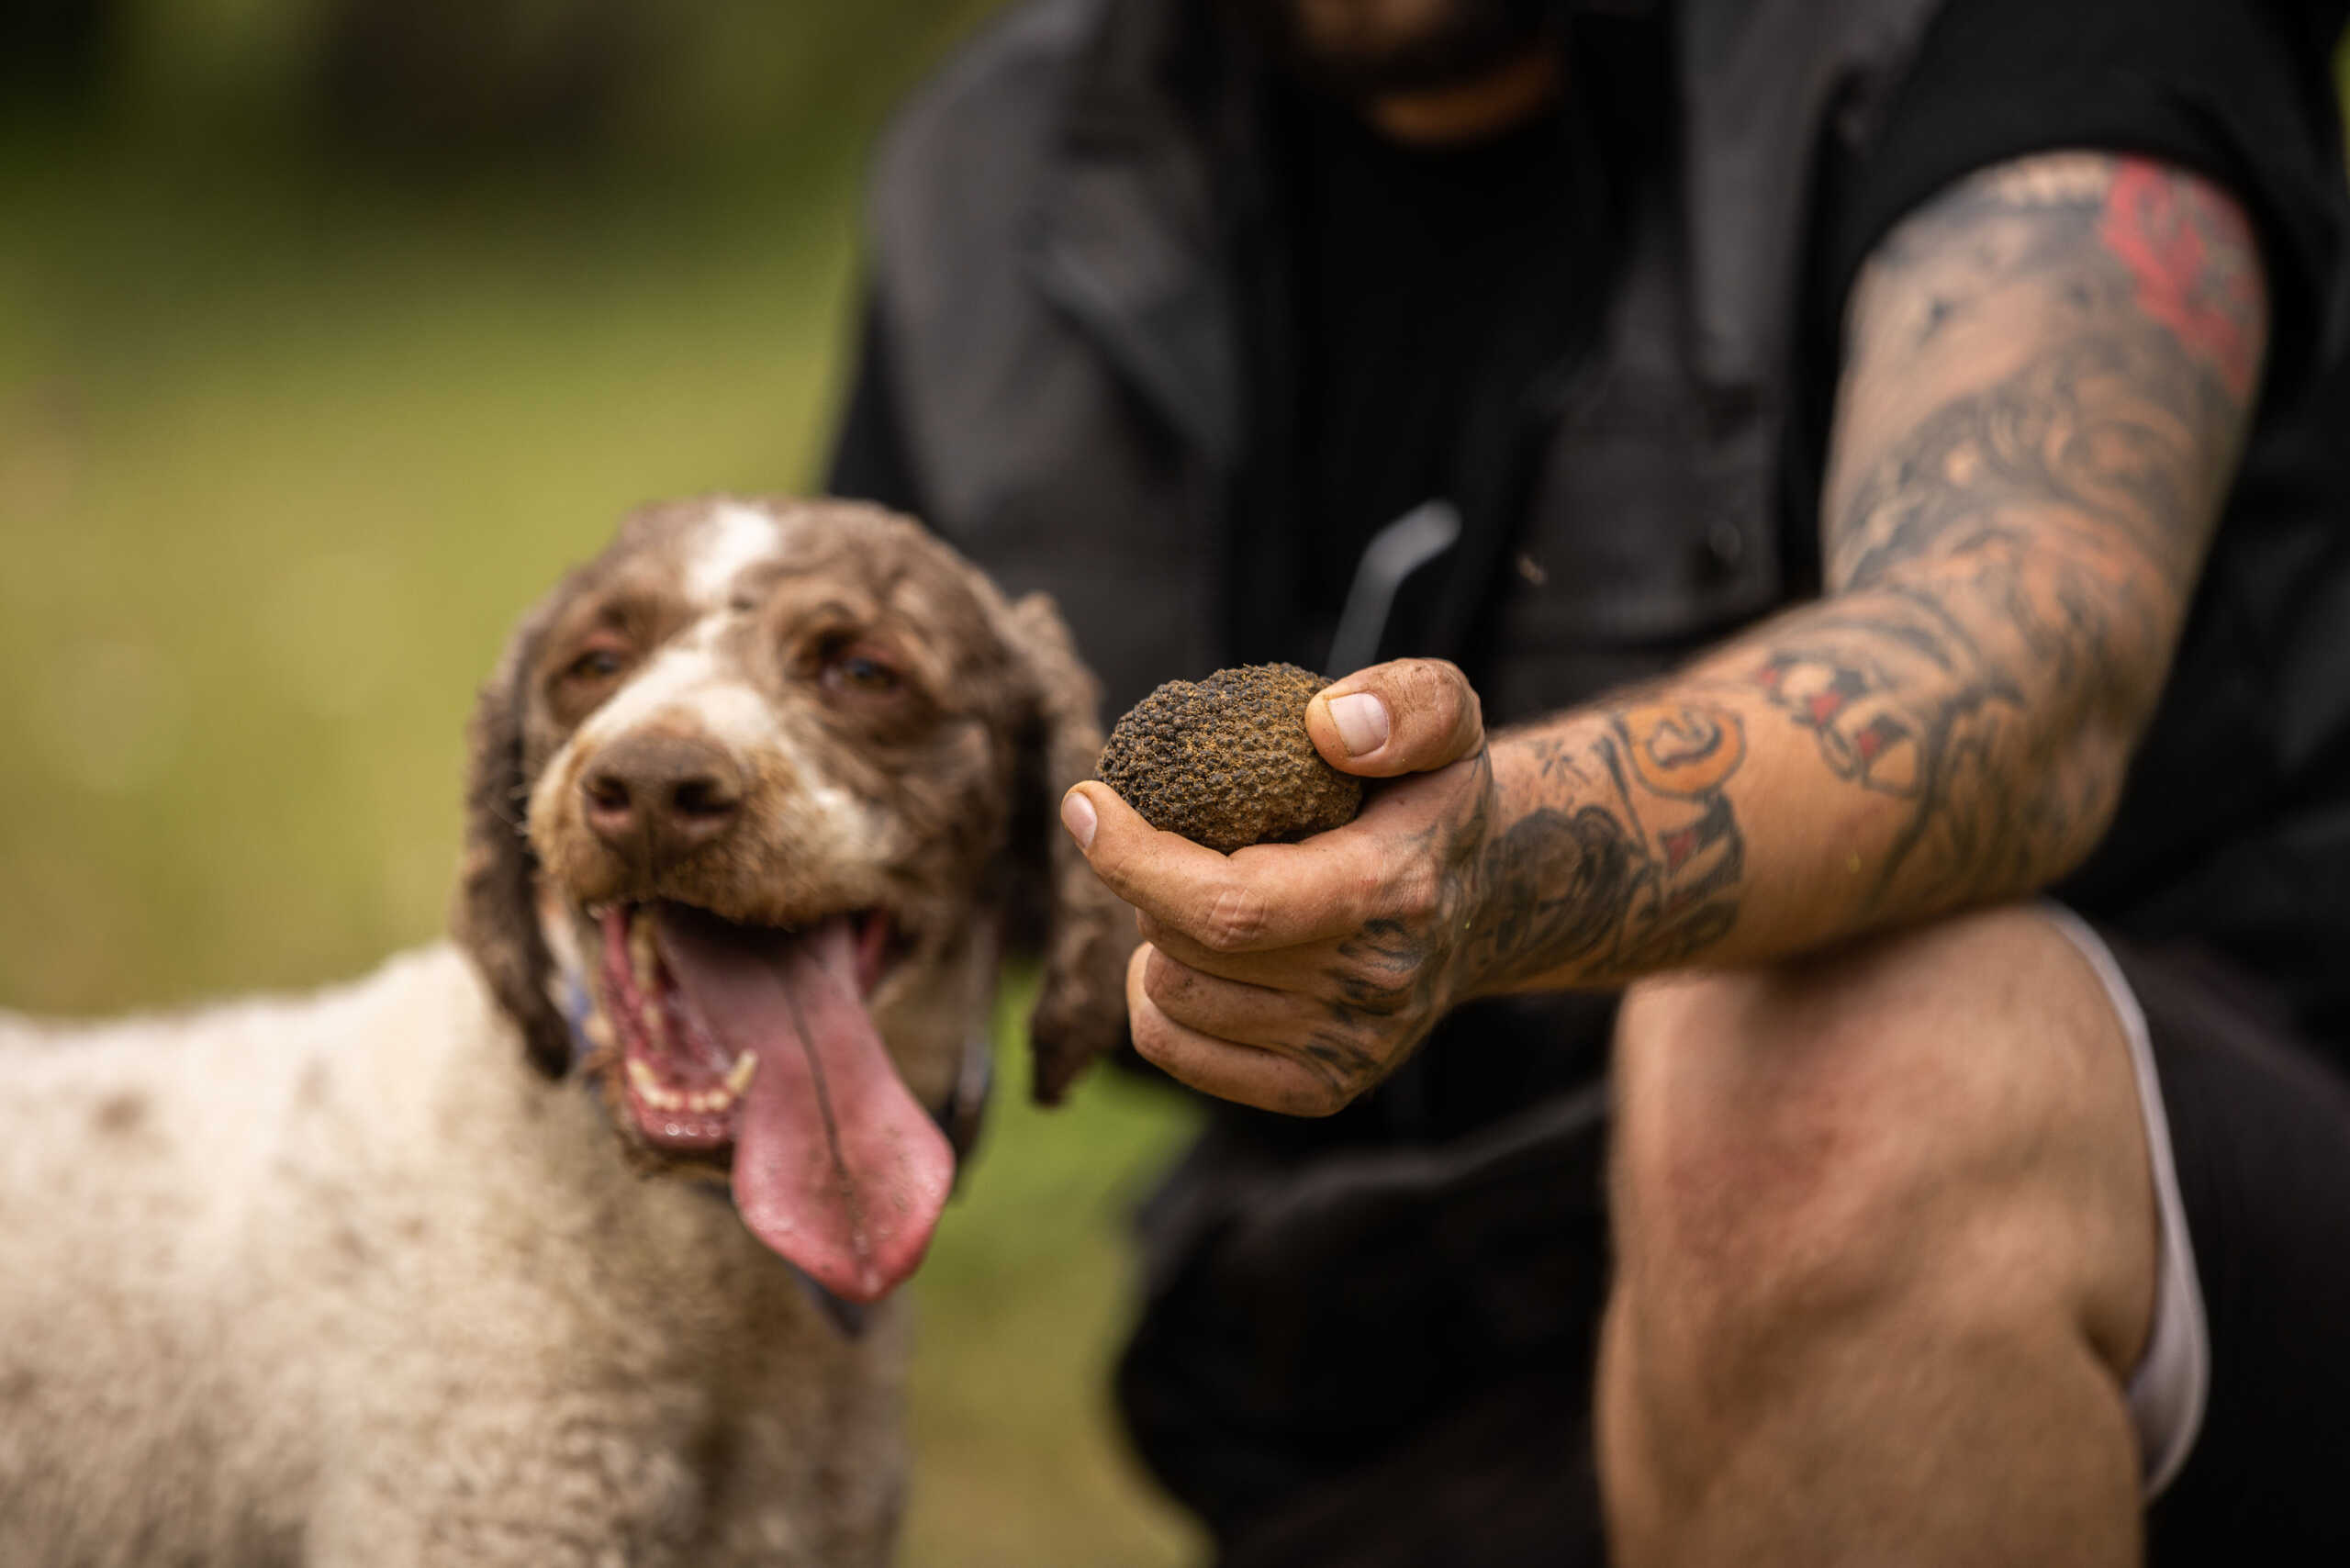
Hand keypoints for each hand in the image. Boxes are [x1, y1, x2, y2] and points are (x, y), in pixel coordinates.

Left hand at [1060, 659, 1491, 1114]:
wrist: (1491, 901)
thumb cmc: (1433, 795)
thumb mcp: (1448, 714)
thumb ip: (1407, 703)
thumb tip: (1328, 727)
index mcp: (1391, 889)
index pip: (1232, 907)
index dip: (1136, 860)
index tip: (1087, 802)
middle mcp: (1374, 983)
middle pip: (1186, 944)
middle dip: (1152, 880)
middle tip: (1178, 839)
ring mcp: (1349, 1046)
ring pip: (1171, 996)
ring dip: (1155, 938)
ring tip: (1191, 895)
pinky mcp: (1321, 1088)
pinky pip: (1175, 1049)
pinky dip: (1156, 1000)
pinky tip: (1187, 955)